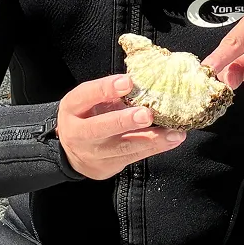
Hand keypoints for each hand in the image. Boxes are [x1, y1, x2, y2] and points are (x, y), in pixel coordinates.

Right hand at [55, 74, 185, 179]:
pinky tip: (171, 140)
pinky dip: (155, 148)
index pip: (86, 95)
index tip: (127, 82)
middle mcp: (79, 132)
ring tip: (172, 133)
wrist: (70, 153)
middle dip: (124, 121)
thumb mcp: (90, 100)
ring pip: (122, 147)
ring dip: (151, 139)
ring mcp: (94, 153)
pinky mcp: (109, 166)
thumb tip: (145, 78)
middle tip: (146, 114)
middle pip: (99, 128)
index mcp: (73, 108)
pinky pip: (134, 157)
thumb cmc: (87, 116)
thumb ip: (111, 91)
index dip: (105, 88)